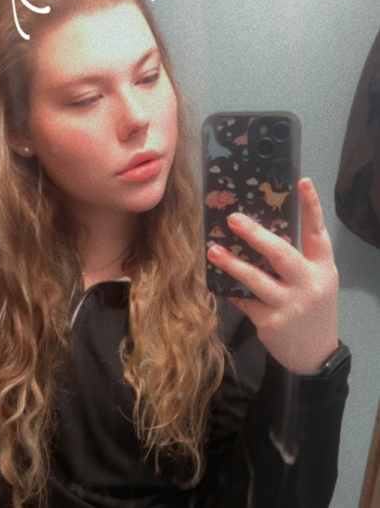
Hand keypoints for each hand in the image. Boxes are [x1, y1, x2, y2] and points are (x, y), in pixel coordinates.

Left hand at [207, 178, 338, 374]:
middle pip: (280, 253)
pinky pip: (244, 300)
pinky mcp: (270, 321)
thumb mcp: (315, 282)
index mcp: (323, 269)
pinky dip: (231, 289)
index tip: (302, 181)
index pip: (318, 233)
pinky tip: (219, 282)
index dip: (312, 207)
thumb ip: (296, 261)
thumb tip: (259, 235)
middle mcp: (309, 284)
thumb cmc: (312, 309)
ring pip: (255, 278)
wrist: (315, 355)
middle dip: (255, 234)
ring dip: (231, 263)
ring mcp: (289, 304)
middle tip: (233, 219)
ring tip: (213, 250)